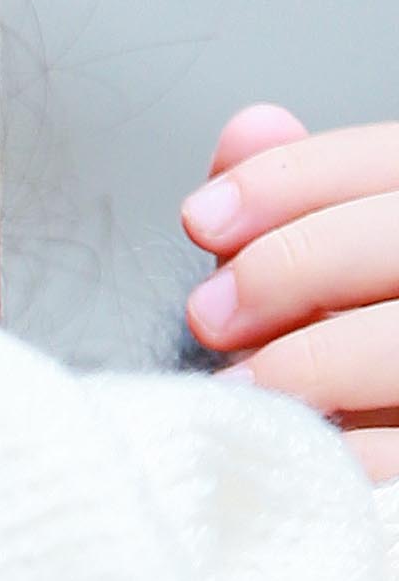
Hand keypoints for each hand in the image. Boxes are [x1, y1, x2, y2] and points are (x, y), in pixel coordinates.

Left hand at [181, 104, 398, 480]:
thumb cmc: (379, 358)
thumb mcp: (349, 265)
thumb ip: (306, 203)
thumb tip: (250, 129)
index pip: (394, 158)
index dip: (293, 180)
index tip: (201, 218)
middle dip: (295, 266)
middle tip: (210, 313)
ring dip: (319, 363)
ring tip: (242, 391)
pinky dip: (365, 451)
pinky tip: (308, 450)